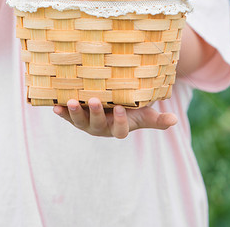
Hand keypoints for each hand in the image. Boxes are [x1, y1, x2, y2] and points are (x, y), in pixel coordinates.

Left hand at [52, 97, 177, 138]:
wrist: (111, 105)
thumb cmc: (130, 109)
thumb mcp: (144, 114)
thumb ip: (158, 120)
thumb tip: (175, 121)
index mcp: (118, 128)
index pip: (119, 130)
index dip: (119, 121)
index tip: (120, 109)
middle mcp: (100, 128)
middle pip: (96, 125)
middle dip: (94, 113)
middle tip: (94, 100)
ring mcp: (86, 123)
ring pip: (79, 121)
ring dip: (74, 112)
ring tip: (72, 102)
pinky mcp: (74, 116)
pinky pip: (66, 116)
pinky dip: (60, 112)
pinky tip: (54, 106)